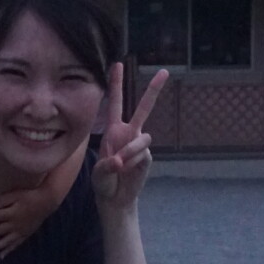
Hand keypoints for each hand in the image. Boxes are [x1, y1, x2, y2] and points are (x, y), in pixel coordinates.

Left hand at [0, 183, 54, 256]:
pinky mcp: (25, 235)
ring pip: (6, 241)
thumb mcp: (17, 194)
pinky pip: (16, 244)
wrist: (47, 202)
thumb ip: (4, 199)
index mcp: (13, 213)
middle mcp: (16, 224)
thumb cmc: (30, 196)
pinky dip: (8, 250)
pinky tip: (1, 256)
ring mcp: (21, 231)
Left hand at [92, 63, 167, 210]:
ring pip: (142, 138)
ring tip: (119, 165)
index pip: (114, 103)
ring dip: (130, 151)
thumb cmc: (103, 182)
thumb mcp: (98, 173)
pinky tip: (127, 172)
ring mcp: (139, 144)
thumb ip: (106, 165)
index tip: (117, 64)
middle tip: (164, 71)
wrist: (115, 198)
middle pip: (143, 108)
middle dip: (154, 90)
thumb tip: (119, 160)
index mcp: (113, 130)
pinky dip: (132, 163)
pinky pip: (143, 154)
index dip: (116, 84)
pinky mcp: (148, 157)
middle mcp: (128, 133)